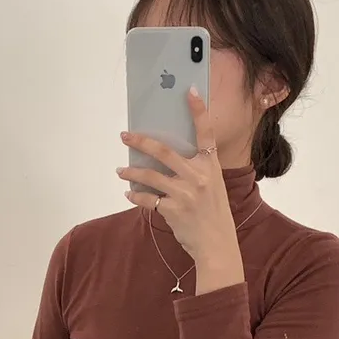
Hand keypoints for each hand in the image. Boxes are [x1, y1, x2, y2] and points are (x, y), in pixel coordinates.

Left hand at [116, 87, 238, 265]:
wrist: (217, 245)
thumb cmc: (215, 216)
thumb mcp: (214, 188)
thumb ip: (197, 171)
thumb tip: (169, 160)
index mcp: (211, 166)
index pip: (206, 133)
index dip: (198, 111)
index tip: (188, 92)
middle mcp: (199, 176)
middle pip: (164, 151)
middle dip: (140, 142)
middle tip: (125, 136)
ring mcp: (185, 193)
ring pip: (150, 175)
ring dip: (131, 172)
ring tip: (121, 171)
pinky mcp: (172, 209)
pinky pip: (147, 199)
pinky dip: (136, 196)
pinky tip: (129, 194)